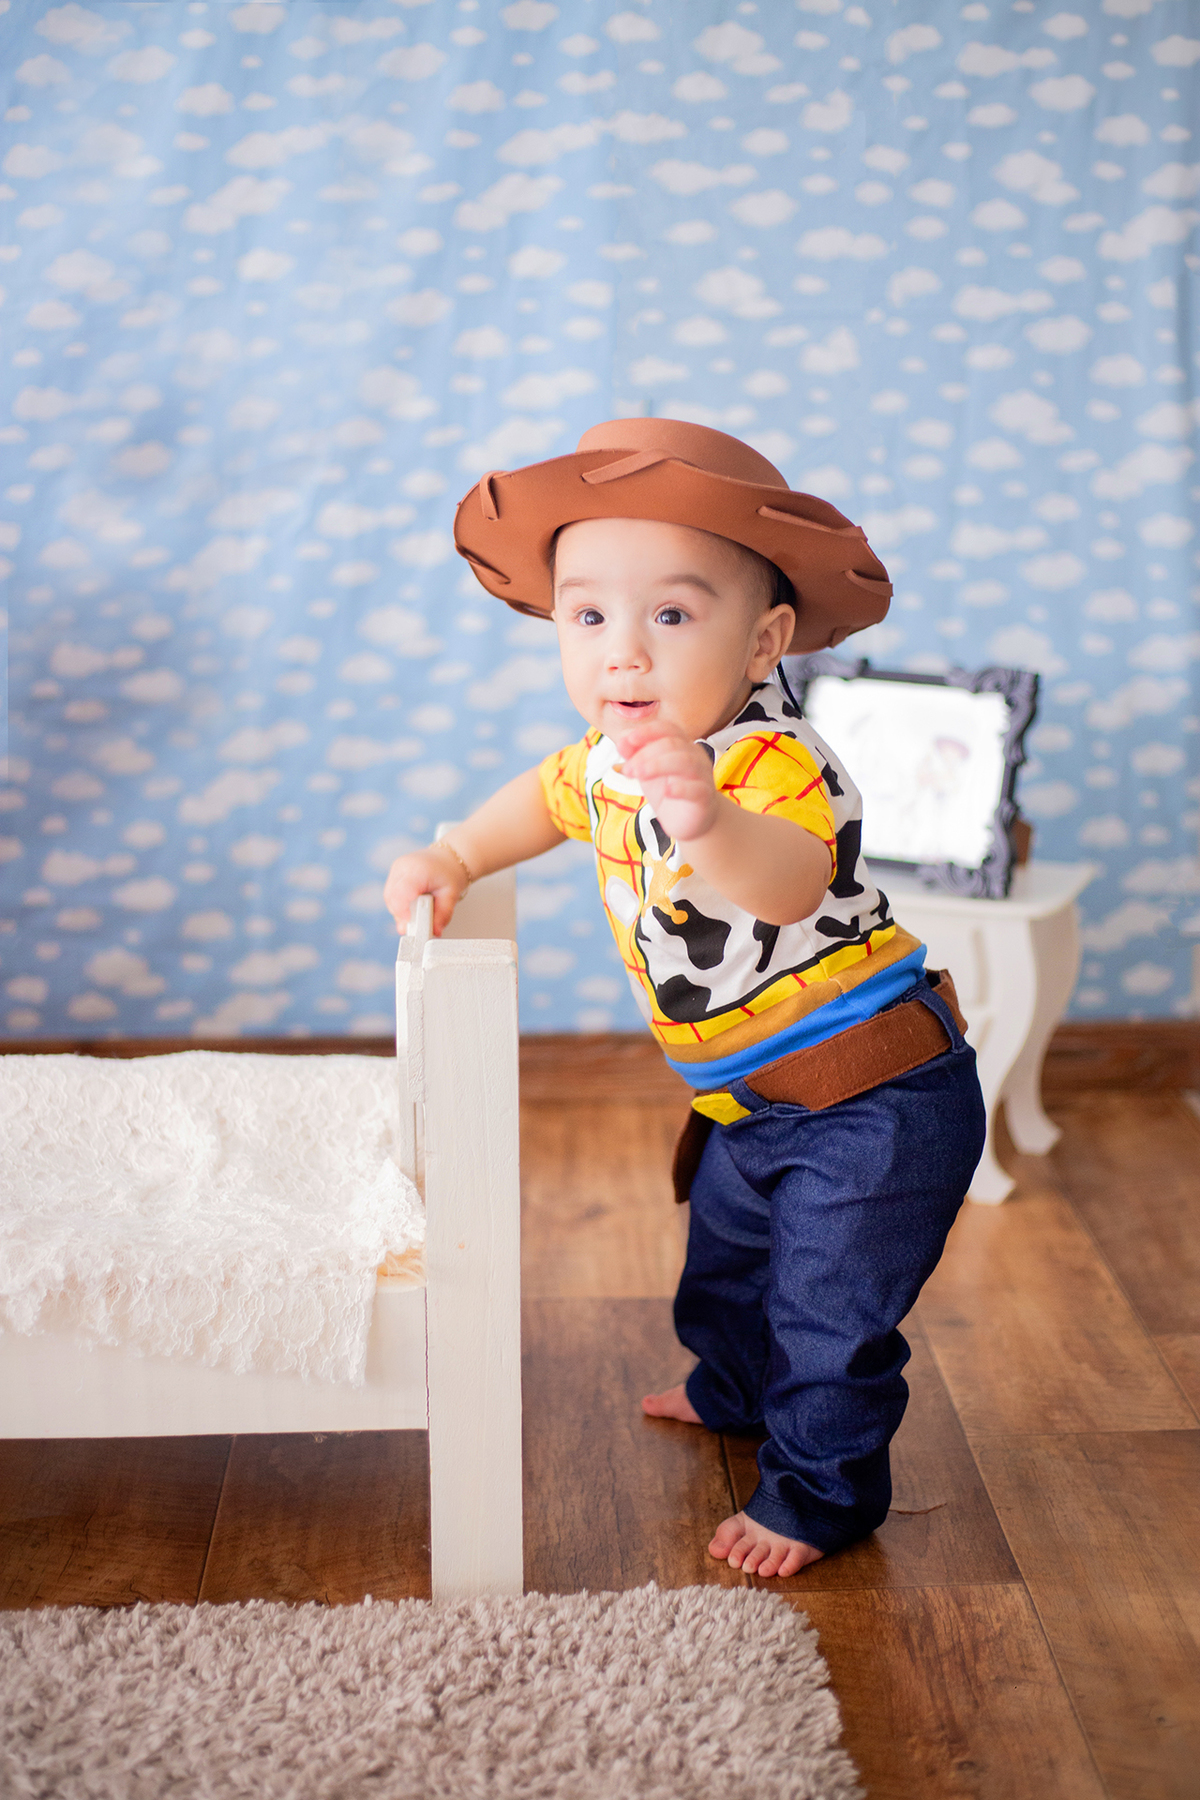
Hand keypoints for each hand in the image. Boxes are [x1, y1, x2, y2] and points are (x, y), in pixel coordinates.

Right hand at [383, 845, 467, 936]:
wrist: (449, 858)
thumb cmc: (450, 873)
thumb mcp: (451, 895)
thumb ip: (442, 914)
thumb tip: (435, 932)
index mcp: (418, 869)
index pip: (401, 893)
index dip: (402, 912)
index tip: (409, 925)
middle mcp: (403, 867)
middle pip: (393, 898)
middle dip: (403, 916)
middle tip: (417, 926)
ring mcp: (396, 869)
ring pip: (389, 898)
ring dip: (400, 911)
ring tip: (418, 912)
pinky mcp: (394, 873)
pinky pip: (391, 894)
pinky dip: (399, 904)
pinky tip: (412, 905)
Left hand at [616, 720, 720, 844]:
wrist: (688, 820)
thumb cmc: (667, 789)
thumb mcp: (646, 771)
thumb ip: (634, 755)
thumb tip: (621, 740)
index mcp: (681, 745)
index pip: (667, 729)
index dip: (647, 732)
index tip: (628, 740)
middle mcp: (694, 756)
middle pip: (672, 744)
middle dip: (645, 754)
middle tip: (627, 770)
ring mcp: (702, 775)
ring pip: (686, 761)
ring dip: (658, 765)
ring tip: (639, 775)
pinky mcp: (705, 797)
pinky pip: (698, 789)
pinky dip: (682, 788)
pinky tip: (668, 791)